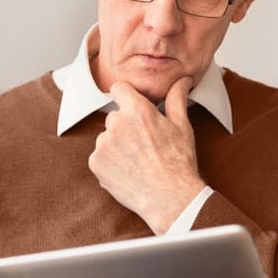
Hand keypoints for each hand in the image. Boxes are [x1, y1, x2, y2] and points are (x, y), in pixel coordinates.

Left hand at [89, 76, 206, 234]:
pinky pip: (100, 157)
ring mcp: (102, 144)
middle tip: (144, 143)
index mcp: (136, 110)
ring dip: (117, 145)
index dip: (127, 96)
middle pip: (115, 116)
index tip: (134, 107)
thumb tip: (183, 80)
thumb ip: (176, 98)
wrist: (169, 197)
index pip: (119, 88)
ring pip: (107, 137)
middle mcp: (116, 123)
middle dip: (126, 126)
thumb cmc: (178, 162)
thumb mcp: (181, 126)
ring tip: (138, 160)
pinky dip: (110, 163)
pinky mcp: (95, 163)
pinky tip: (128, 171)